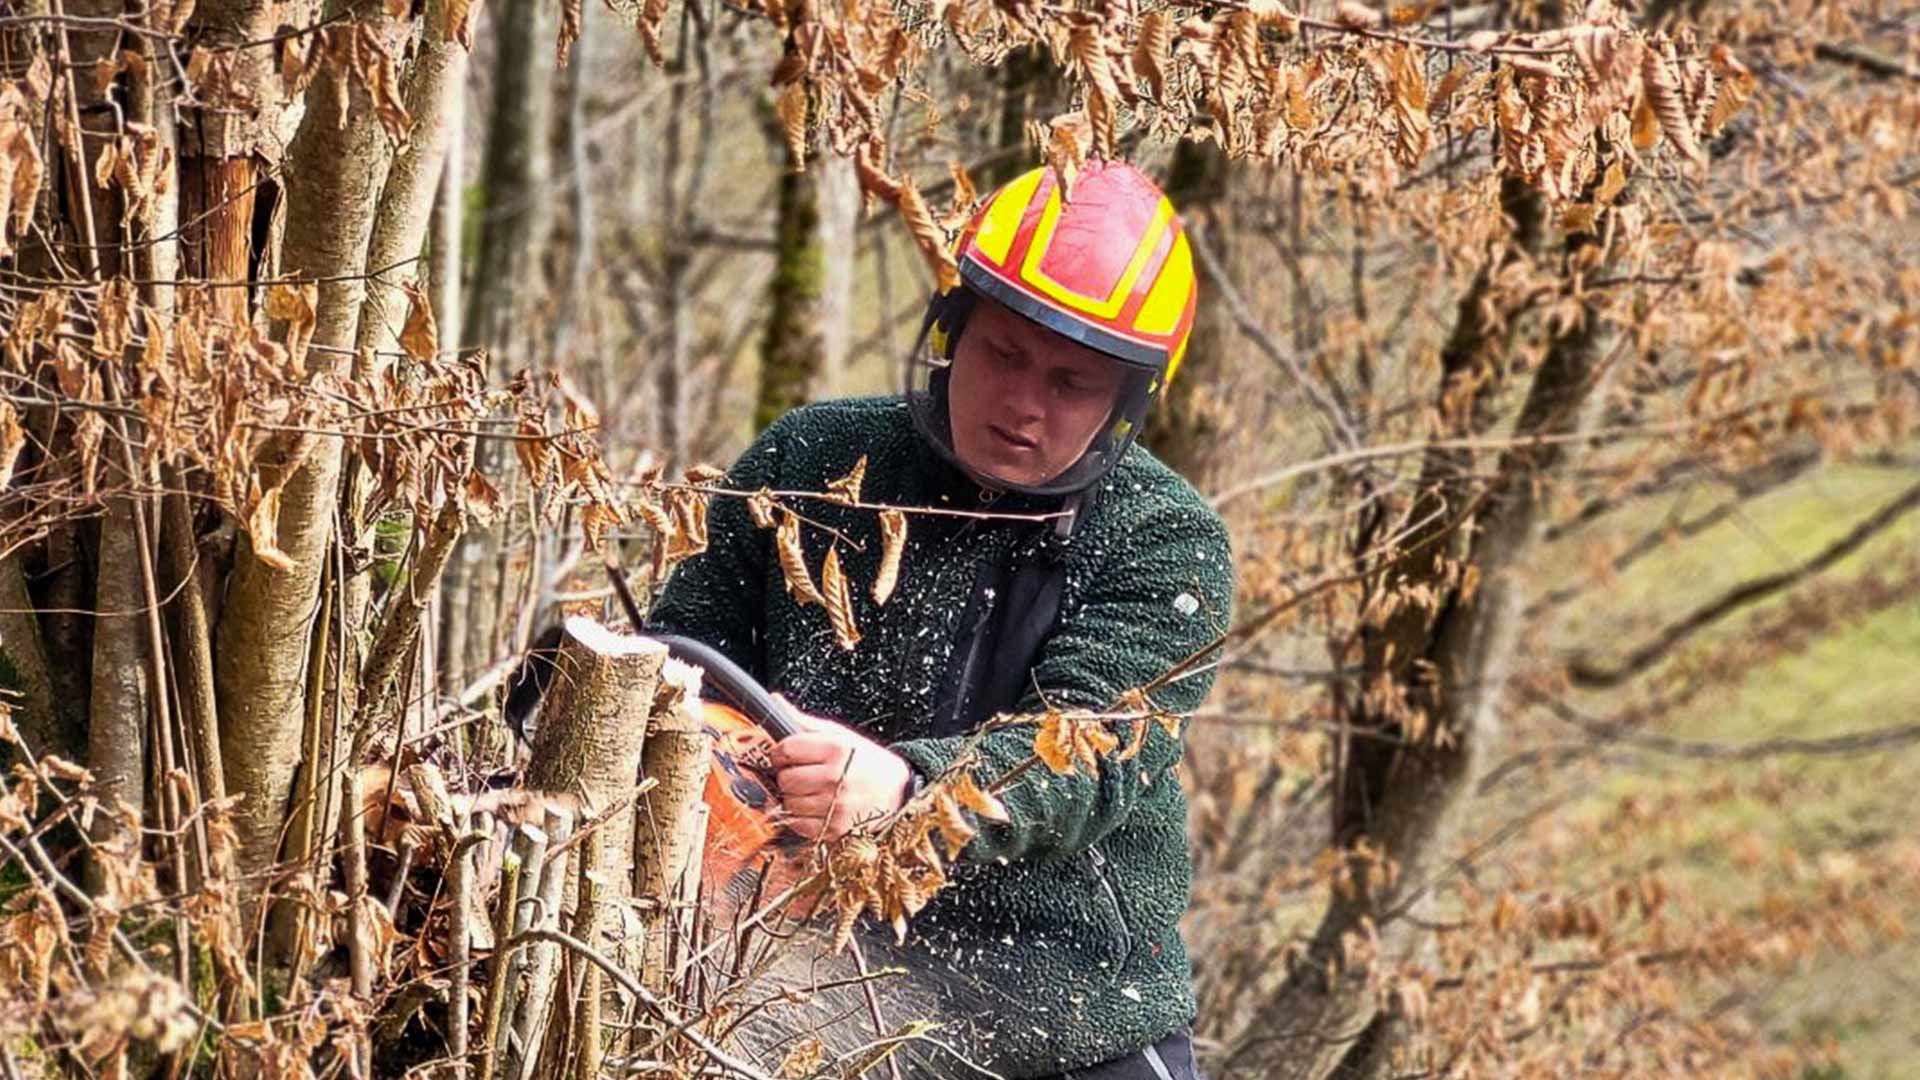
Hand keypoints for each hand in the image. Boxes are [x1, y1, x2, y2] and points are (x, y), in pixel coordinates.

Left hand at [769, 707, 911, 842]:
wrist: (898, 792)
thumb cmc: (867, 762)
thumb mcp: (842, 737)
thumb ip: (806, 723)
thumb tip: (775, 702)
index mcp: (837, 750)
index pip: (786, 750)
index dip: (781, 752)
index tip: (788, 755)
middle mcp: (836, 778)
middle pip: (785, 779)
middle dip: (787, 775)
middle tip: (801, 774)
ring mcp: (835, 807)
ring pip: (788, 803)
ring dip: (794, 798)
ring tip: (810, 791)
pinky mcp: (835, 830)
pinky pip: (798, 825)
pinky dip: (801, 817)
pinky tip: (815, 807)